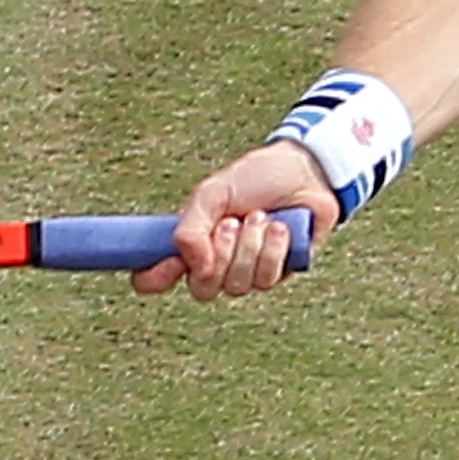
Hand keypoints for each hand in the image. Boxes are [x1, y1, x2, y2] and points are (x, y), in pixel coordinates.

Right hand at [143, 140, 337, 301]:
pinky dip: (273, 249)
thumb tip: (192, 265)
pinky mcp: (280, 273)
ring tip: (260, 216)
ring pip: (238, 285)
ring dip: (249, 247)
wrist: (303, 170)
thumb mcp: (212, 194)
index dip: (155, 277)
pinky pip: (267, 279)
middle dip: (219, 255)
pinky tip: (280, 226)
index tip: (170, 261)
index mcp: (193, 245)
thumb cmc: (254, 180)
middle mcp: (218, 265)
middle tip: (231, 222)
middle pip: (203, 289)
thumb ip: (191, 227)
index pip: (157, 277)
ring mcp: (249, 272)